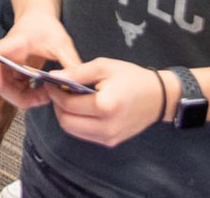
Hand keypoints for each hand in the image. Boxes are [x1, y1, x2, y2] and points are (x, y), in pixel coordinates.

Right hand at [0, 11, 82, 109]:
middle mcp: (5, 57)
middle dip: (20, 97)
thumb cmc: (47, 27)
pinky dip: (29, 96)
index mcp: (13, 44)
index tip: (9, 86)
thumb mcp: (62, 43)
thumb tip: (78, 84)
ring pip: (8, 90)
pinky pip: (16, 90)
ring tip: (49, 97)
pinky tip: (45, 94)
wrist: (39, 19)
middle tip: (45, 99)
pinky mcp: (14, 72)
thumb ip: (71, 63)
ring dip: (25, 99)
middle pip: (0, 82)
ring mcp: (9, 66)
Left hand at [47, 58, 169, 147]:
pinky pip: (84, 134)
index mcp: (106, 106)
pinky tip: (82, 108)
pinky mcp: (111, 142)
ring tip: (70, 98)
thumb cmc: (133, 78)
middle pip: (66, 122)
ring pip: (73, 130)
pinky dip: (77, 122)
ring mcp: (110, 137)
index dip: (55, 93)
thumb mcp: (104, 67)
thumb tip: (54, 76)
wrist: (159, 97)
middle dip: (58, 105)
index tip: (51, 82)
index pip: (68, 105)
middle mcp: (107, 126)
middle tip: (58, 90)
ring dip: (66, 115)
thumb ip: (77, 73)